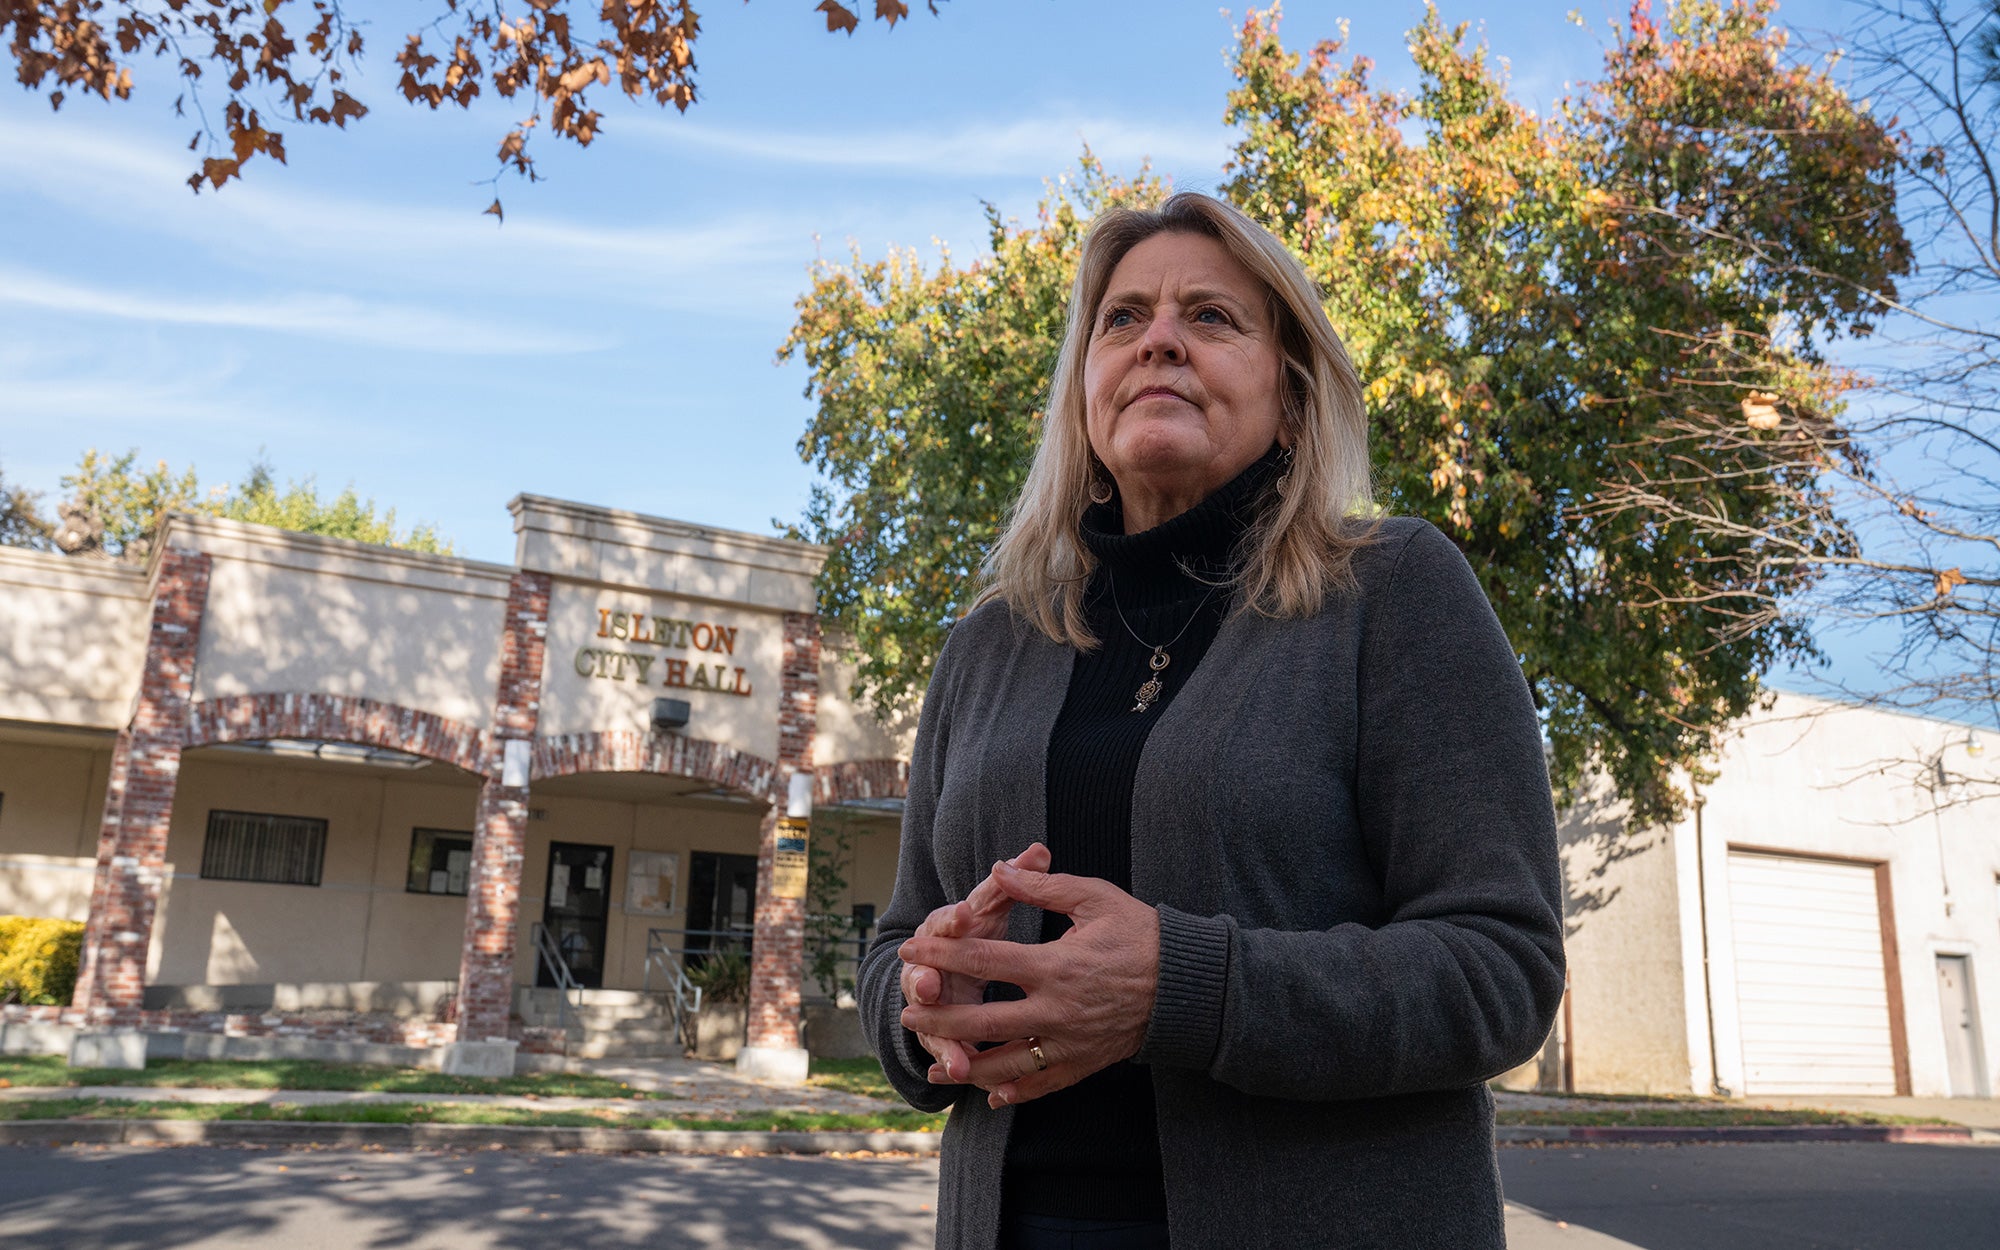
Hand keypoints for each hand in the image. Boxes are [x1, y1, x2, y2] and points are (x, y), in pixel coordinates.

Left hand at [899, 861, 1159, 1108]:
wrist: (1189, 985)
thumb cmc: (1141, 934)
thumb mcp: (1094, 898)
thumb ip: (1042, 886)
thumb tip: (999, 869)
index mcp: (1055, 965)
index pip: (983, 960)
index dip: (941, 953)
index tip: (912, 949)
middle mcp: (1056, 1010)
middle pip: (982, 1022)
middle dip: (938, 1019)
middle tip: (907, 1014)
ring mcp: (1069, 1043)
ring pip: (1005, 1065)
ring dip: (965, 1068)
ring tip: (934, 1067)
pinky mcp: (1083, 1063)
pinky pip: (1041, 1085)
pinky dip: (1013, 1093)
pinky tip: (989, 1094)